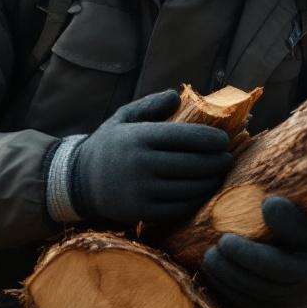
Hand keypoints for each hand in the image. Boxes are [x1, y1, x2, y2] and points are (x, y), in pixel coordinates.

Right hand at [71, 89, 233, 224]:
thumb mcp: (124, 117)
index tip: (223, 139)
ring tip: (218, 174)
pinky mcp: (141, 212)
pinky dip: (195, 200)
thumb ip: (150, 105)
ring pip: (188, 188)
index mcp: (138, 137)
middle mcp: (139, 164)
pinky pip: (178, 208)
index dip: (208, 139)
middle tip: (227, 158)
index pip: (183, 137)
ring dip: (209, 182)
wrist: (79, 181)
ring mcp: (140, 191)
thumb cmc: (110, 144)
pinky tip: (202, 191)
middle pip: (191, 164)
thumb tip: (176, 95)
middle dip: (215, 162)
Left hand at [200, 196, 306, 307]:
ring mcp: (285, 304)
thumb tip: (266, 204)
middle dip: (228, 269)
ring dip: (225, 280)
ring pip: (249, 296)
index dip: (244, 254)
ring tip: (208, 260)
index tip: (224, 239)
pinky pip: (248, 303)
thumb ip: (291, 218)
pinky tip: (216, 274)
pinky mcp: (275, 307)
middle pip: (255, 284)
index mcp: (306, 272)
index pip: (270, 266)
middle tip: (210, 251)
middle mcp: (295, 294)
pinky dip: (229, 290)